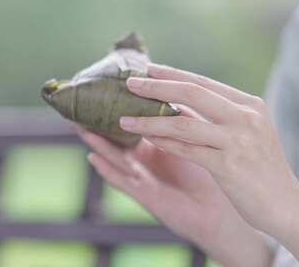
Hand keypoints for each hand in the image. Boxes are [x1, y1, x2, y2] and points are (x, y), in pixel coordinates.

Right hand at [73, 106, 270, 266]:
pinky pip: (122, 181)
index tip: (101, 88)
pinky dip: (107, 170)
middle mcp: (145, 159)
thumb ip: (183, 119)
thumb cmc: (212, 175)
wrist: (221, 212)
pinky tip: (93, 158)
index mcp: (156, 144)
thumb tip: (175, 86)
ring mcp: (143, 177)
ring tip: (81, 127)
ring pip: (115, 156)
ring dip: (98, 142)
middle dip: (97, 123)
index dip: (117, 107)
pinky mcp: (145, 195)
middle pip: (116, 138)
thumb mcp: (196, 140)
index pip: (131, 122)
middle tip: (77, 107)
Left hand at [119, 64, 298, 266]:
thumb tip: (176, 100)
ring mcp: (238, 141)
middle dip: (156, 87)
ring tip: (124, 119)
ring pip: (182, 123)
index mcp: (250, 104)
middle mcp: (246, 117)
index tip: (147, 69)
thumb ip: (214, 116)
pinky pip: (186, 150)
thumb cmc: (259, 167)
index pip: (203, 83)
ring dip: (149, 121)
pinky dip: (162, 143)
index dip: (172, 74)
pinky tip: (145, 139)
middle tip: (129, 83)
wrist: (286, 205)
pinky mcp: (228, 166)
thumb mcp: (243, 133)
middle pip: (191, 93)